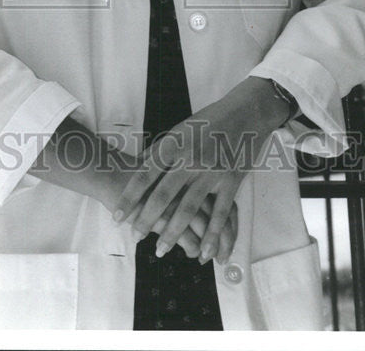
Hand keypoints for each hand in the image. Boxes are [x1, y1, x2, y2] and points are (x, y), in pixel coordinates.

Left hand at [113, 78, 284, 262]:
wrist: (247, 112)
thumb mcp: (182, 128)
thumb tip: (140, 166)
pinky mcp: (231, 182)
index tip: (117, 216)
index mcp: (175, 143)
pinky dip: (211, 236)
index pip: (146, 174)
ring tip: (160, 250)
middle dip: (147, 219)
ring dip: (174, 232)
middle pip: (164, 195)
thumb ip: (163, 149)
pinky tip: (201, 252)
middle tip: (135, 236)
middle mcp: (190, 158)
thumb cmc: (211, 119)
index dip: (130, 197)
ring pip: (188, 208)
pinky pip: (219, 214)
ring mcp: (211, 171)